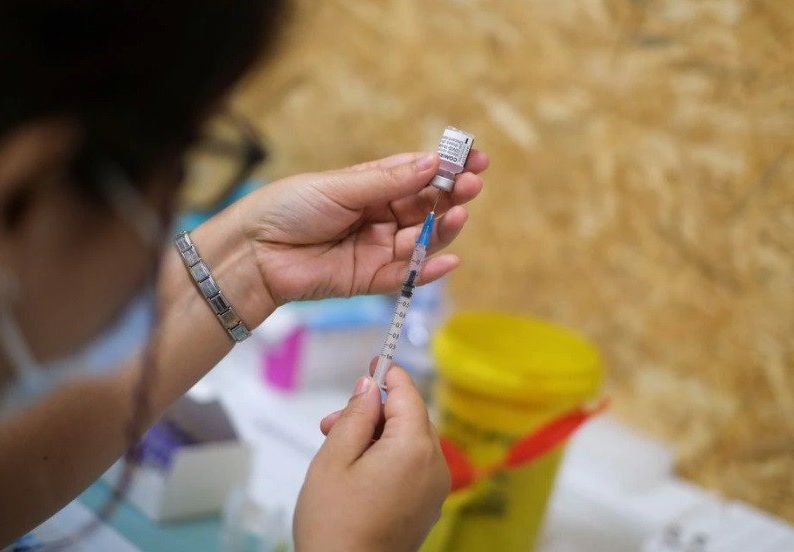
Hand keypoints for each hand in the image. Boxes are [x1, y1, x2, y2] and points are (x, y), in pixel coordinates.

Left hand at [236, 150, 487, 305]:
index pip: (417, 175)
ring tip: (459, 215)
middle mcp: (379, 216)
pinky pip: (405, 275)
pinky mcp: (369, 278)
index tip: (475, 159)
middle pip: (425, 207)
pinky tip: (450, 259)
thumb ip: (388, 181)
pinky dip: (429, 269)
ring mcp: (376, 248)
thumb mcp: (340, 187)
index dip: (446, 167)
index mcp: (371, 186)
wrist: (254, 252)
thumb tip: (432, 163)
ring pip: (422, 240)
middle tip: (472, 186)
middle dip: (451, 196)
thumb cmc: (289, 208)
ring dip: (444, 229)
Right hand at [293, 365, 449, 551]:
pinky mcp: (428, 505)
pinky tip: (358, 468)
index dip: (390, 374)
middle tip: (332, 422)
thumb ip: (355, 415)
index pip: (408, 394)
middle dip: (374, 412)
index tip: (375, 360)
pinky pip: (414, 464)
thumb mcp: (334, 458)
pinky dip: (389, 456)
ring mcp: (435, 488)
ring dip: (378, 435)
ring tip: (338, 448)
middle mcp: (434, 465)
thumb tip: (369, 385)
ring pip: (410, 440)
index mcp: (414, 448)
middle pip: (409, 417)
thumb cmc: (334, 524)